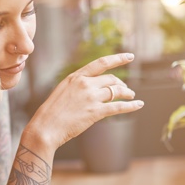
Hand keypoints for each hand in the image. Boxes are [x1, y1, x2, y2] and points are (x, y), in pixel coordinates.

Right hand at [23, 53, 143, 151]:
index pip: (101, 63)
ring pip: (116, 91)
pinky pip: (118, 106)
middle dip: (121, 83)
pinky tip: (138, 104)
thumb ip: (77, 85)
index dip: (118, 58)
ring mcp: (91, 97)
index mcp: (76, 77)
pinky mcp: (95, 112)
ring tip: (131, 96)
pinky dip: (131, 105)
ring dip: (127, 93)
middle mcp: (85, 84)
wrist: (46, 127)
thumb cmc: (52, 112)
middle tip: (126, 89)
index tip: (129, 56)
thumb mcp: (63, 91)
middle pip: (111, 79)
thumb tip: (92, 86)